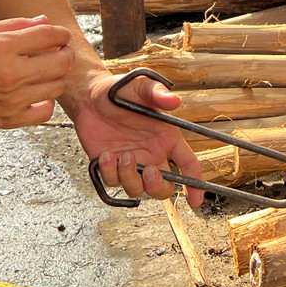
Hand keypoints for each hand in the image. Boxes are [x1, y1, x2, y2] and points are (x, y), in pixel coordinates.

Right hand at [0, 17, 74, 134]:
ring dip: (57, 77)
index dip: (61, 34)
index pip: (48, 35)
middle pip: (61, 62)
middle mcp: (11, 73)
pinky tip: (38, 94)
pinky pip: (46, 111)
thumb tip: (44, 20)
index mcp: (2, 47)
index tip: (62, 36)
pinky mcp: (12, 119)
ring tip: (47, 72)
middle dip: (66, 54)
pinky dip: (46, 102)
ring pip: (57, 86)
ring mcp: (13, 99)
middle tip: (62, 53)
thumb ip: (15, 24)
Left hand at [72, 72, 205, 206]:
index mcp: (166, 138)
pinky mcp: (110, 167)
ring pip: (137, 189)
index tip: (196, 199)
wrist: (89, 95)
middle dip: (158, 186)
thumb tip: (175, 101)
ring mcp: (131, 163)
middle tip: (149, 171)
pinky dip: (110, 173)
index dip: (195, 184)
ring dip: (131, 178)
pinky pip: (113, 182)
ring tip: (123, 156)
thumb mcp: (141, 87)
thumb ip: (157, 93)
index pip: (188, 165)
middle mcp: (151, 154)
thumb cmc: (120, 91)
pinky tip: (106, 155)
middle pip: (163, 187)